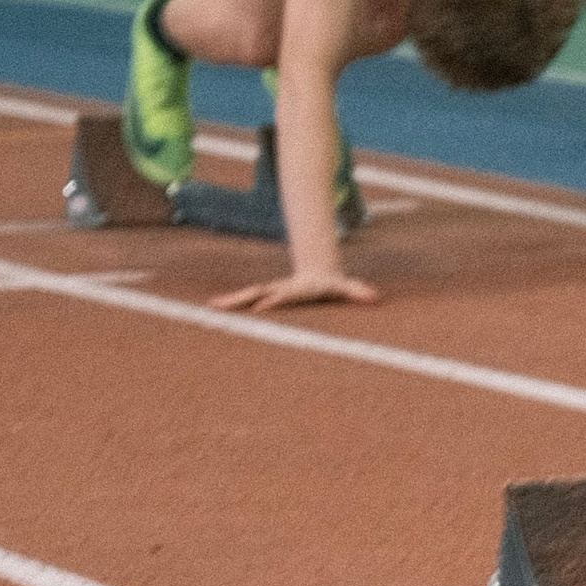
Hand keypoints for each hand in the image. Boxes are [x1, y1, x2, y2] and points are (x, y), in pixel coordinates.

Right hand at [210, 269, 380, 316]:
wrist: (319, 273)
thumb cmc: (332, 285)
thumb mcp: (345, 288)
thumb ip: (358, 291)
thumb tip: (375, 297)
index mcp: (295, 290)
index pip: (283, 296)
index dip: (274, 300)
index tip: (262, 306)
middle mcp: (279, 290)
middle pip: (258, 292)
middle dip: (242, 298)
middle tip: (223, 304)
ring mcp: (270, 292)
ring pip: (247, 296)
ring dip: (230, 302)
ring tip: (210, 308)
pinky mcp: (265, 297)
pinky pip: (246, 302)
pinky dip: (231, 306)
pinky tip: (213, 312)